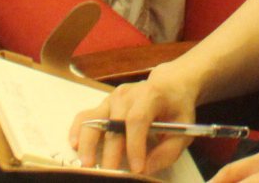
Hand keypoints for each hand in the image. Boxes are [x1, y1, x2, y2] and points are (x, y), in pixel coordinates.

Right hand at [75, 70, 201, 176]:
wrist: (169, 84)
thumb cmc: (176, 108)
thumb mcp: (184, 128)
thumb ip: (168, 151)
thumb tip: (146, 169)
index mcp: (152, 94)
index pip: (138, 118)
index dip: (135, 144)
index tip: (137, 168)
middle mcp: (128, 94)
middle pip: (114, 123)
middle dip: (111, 152)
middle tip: (110, 173)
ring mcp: (113, 98)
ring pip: (95, 118)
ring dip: (89, 142)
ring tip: (88, 163)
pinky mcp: (104, 104)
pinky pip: (86, 115)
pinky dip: (78, 130)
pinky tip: (75, 145)